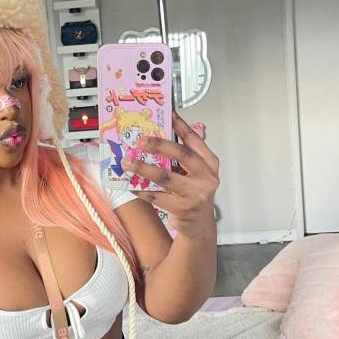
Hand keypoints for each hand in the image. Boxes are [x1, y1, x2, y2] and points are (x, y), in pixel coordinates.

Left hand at [120, 112, 219, 238]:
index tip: (168, 113)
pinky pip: (157, 197)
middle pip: (182, 155)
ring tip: (128, 162)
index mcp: (209, 164)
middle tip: (141, 141)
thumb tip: (158, 137)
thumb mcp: (195, 173)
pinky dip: (142, 190)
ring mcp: (195, 194)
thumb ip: (182, 157)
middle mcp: (206, 177)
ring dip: (143, 168)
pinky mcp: (183, 209)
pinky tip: (131, 185)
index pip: (194, 139)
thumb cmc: (194, 195)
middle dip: (159, 145)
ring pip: (166, 177)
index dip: (180, 125)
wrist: (199, 225)